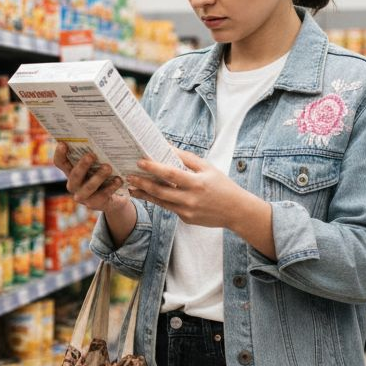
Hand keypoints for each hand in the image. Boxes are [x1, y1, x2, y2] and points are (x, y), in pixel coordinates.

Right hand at [54, 143, 128, 212]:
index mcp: (70, 172)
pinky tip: (118, 180)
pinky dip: (111, 187)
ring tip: (108, 167)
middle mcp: (74, 185)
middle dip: (83, 165)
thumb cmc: (103, 175)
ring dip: (98, 176)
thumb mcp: (96, 165)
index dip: (59, 154)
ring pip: (89, 187)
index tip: (63, 144)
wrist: (113, 199)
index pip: (60, 163)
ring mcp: (83, 197)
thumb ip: (92, 155)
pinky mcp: (95, 204)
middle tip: (92, 155)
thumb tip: (98, 137)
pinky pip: (103, 195)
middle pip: (74, 175)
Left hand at [128, 149, 267, 231]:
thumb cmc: (222, 186)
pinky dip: (158, 200)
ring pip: (160, 202)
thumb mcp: (208, 168)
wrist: (236, 211)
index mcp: (197, 183)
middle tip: (129, 176)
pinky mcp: (185, 219)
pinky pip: (169, 208)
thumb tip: (167, 147)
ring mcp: (187, 211)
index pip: (171, 174)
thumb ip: (187, 158)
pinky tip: (148, 194)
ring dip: (144, 194)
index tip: (140, 162)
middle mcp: (190, 199)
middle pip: (160, 191)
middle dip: (142, 183)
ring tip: (132, 187)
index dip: (154, 168)